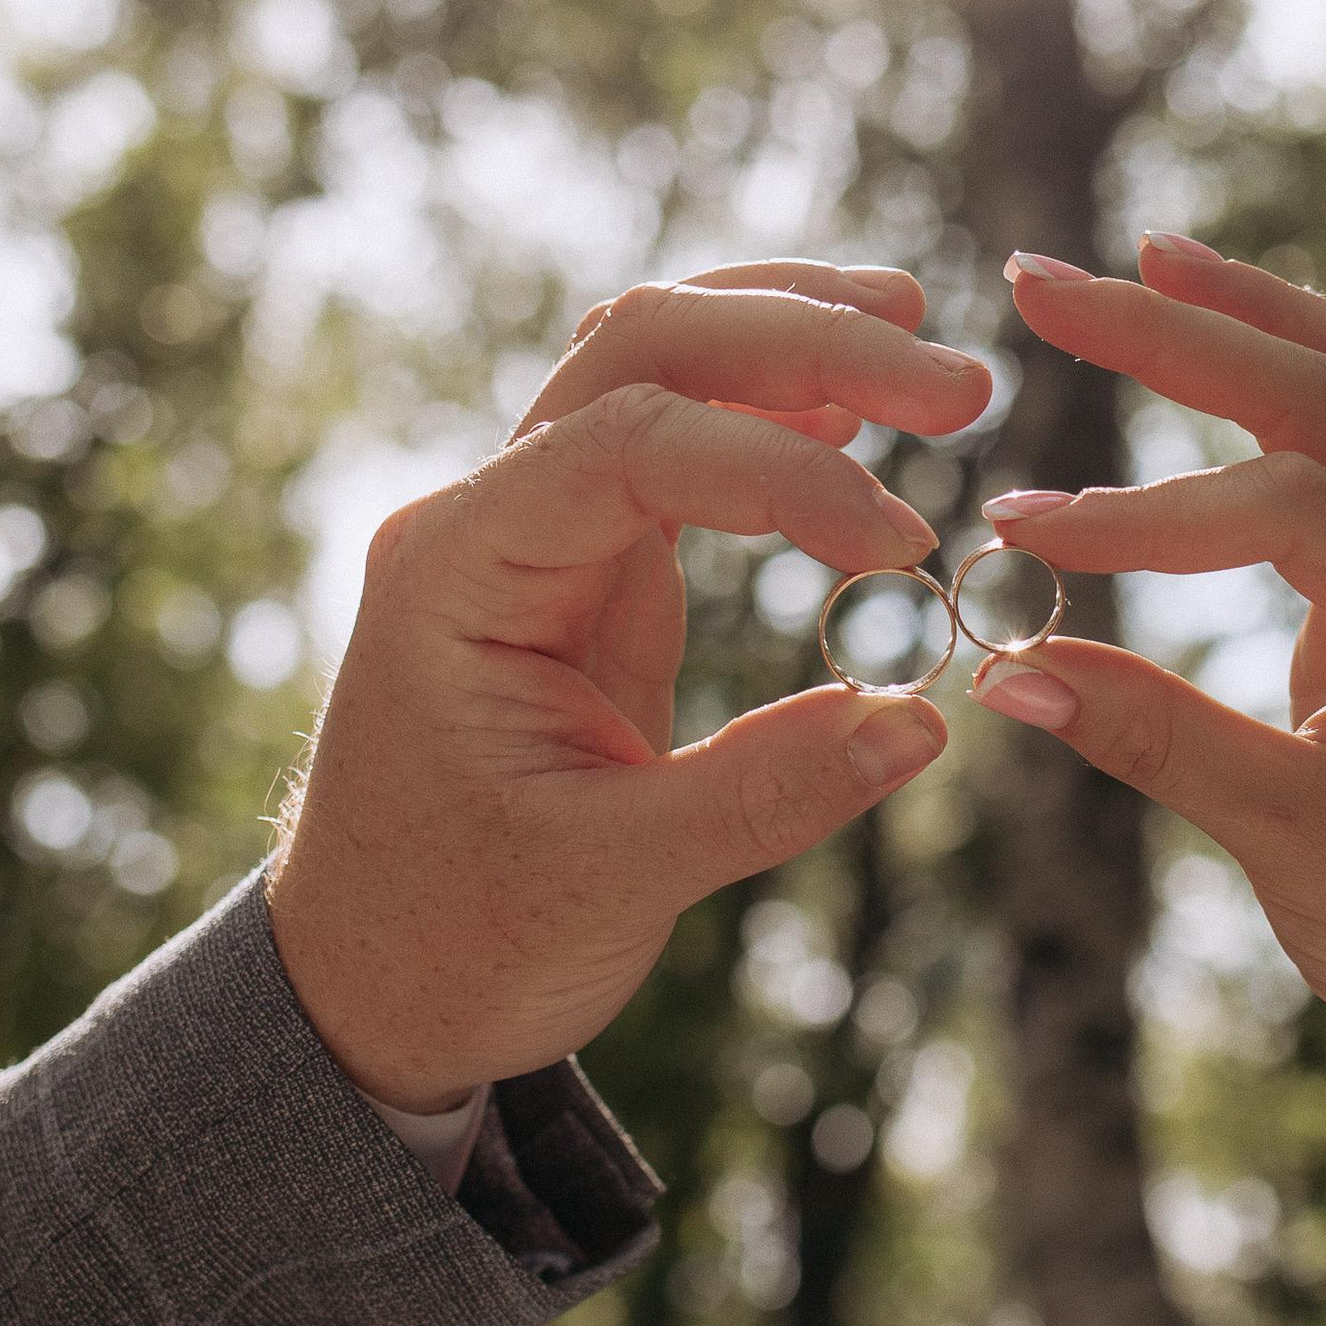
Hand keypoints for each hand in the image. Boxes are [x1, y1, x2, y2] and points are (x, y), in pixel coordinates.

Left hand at [268, 262, 990, 1110]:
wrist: (365, 987)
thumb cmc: (457, 938)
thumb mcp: (612, 883)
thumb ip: (766, 793)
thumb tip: (925, 721)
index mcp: (459, 572)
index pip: (633, 446)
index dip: (784, 474)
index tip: (900, 549)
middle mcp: (487, 518)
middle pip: (646, 349)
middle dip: (805, 340)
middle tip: (960, 388)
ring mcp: (534, 530)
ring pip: (660, 364)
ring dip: (792, 339)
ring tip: (923, 346)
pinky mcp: (584, 564)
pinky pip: (676, 441)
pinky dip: (769, 411)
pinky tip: (855, 415)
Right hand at [969, 235, 1325, 1110]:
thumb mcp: (1279, 837)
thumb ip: (1147, 735)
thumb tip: (1001, 672)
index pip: (1283, 504)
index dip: (1142, 513)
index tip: (1018, 530)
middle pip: (1324, 391)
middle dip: (1183, 328)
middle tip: (1044, 282)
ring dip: (1253, 318)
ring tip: (1149, 257)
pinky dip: (1283, 385)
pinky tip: (1215, 352)